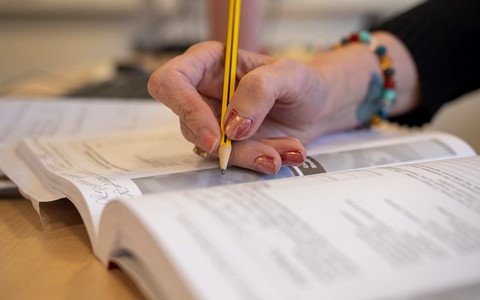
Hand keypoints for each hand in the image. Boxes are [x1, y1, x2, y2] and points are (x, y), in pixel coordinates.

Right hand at [148, 35, 417, 173]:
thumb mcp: (289, 75)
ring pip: (211, 150)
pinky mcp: (228, 145)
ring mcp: (214, 123)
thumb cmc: (302, 82)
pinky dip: (261, 161)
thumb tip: (232, 125)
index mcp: (208, 64)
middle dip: (226, 145)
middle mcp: (204, 94)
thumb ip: (260, 89)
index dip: (185, 109)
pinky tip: (286, 152)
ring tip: (288, 148)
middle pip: (187, 124)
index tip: (217, 135)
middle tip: (264, 152)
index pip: (171, 82)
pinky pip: (233, 161)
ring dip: (252, 155)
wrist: (318, 108)